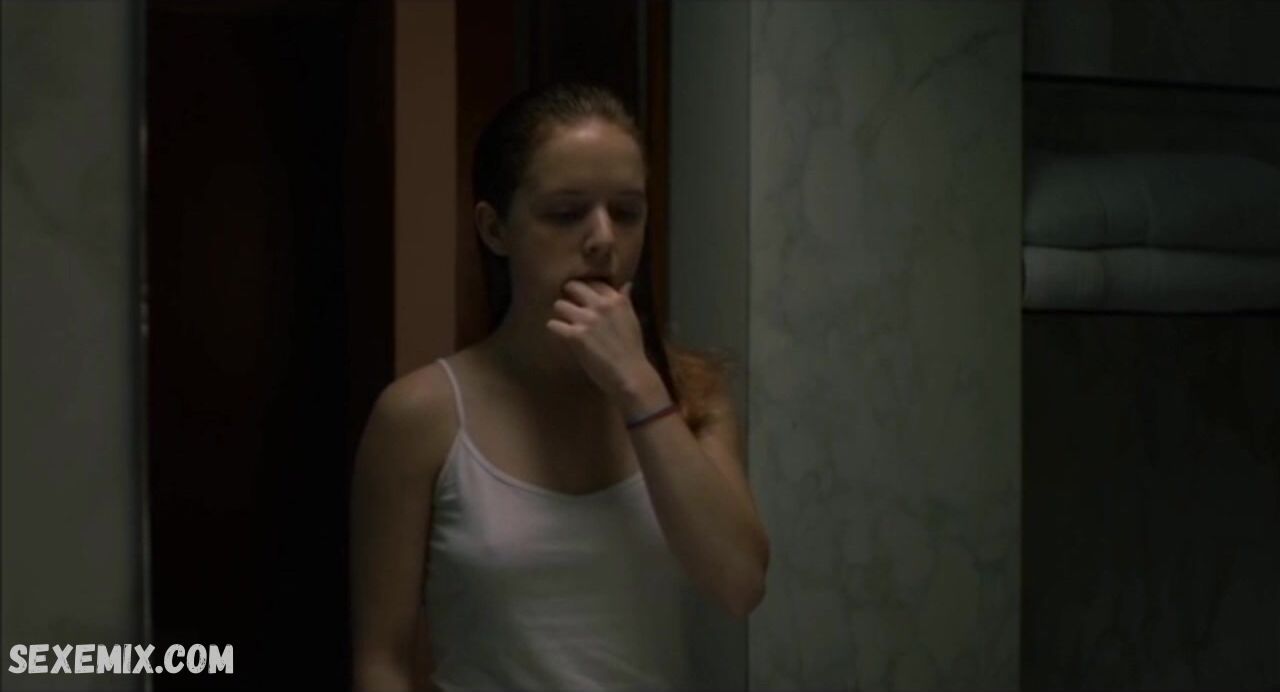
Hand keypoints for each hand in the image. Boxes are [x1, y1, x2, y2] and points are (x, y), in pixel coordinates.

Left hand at [547, 280, 660, 404]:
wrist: (629, 374)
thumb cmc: (633, 350)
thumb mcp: (632, 320)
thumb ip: (626, 301)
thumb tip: (626, 285)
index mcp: (616, 300)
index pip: (594, 282)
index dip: (586, 289)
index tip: (582, 296)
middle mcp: (600, 305)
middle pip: (573, 287)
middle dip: (568, 295)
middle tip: (569, 306)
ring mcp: (586, 319)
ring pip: (559, 305)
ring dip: (560, 314)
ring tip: (564, 323)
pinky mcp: (575, 336)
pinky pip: (553, 325)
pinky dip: (555, 329)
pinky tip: (560, 335)